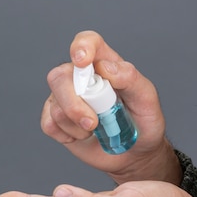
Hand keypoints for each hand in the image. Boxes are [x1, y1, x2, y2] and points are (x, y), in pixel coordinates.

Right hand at [41, 31, 181, 184]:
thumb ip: (130, 78)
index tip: (82, 62)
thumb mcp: (147, 99)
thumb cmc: (143, 122)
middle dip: (73, 103)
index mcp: (103, 63)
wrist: (136, 153)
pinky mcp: (56, 119)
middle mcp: (80, 77)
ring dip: (76, 124)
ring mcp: (65, 98)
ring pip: (55, 105)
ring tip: (96, 130)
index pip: (87, 42)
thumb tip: (105, 68)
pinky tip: (82, 136)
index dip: (81, 47)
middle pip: (59, 76)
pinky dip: (67, 135)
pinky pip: (49, 124)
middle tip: (92, 123)